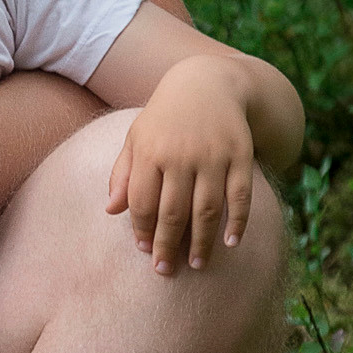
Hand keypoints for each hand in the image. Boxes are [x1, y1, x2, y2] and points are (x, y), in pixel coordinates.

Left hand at [106, 66, 256, 273]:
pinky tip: (231, 242)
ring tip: (198, 265)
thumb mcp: (137, 137)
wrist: (208, 82)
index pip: (143, 202)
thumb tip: (111, 210)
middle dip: (168, 245)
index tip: (145, 251)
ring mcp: (213, 156)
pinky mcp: (241, 155)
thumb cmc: (165, 117)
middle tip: (165, 270)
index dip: (143, 230)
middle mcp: (181, 155)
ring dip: (202, 241)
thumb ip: (123, 173)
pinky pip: (240, 195)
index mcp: (151, 151)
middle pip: (173, 211)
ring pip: (207, 208)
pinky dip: (238, 221)